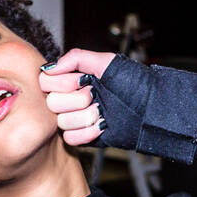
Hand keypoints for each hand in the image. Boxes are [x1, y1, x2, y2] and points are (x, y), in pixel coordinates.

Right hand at [39, 49, 196, 163]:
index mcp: (75, 79)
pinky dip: (87, 133)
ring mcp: (79, 119)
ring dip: (85, 116)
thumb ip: (76, 57)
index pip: (46, 82)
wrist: (151, 109)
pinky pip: (71, 139)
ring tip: (103, 111)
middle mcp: (73, 99)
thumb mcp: (107, 62)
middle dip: (77, 99)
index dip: (62, 82)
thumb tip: (48, 67)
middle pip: (52, 103)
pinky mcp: (86, 137)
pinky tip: (103, 126)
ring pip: (62, 122)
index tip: (83, 80)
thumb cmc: (134, 83)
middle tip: (96, 96)